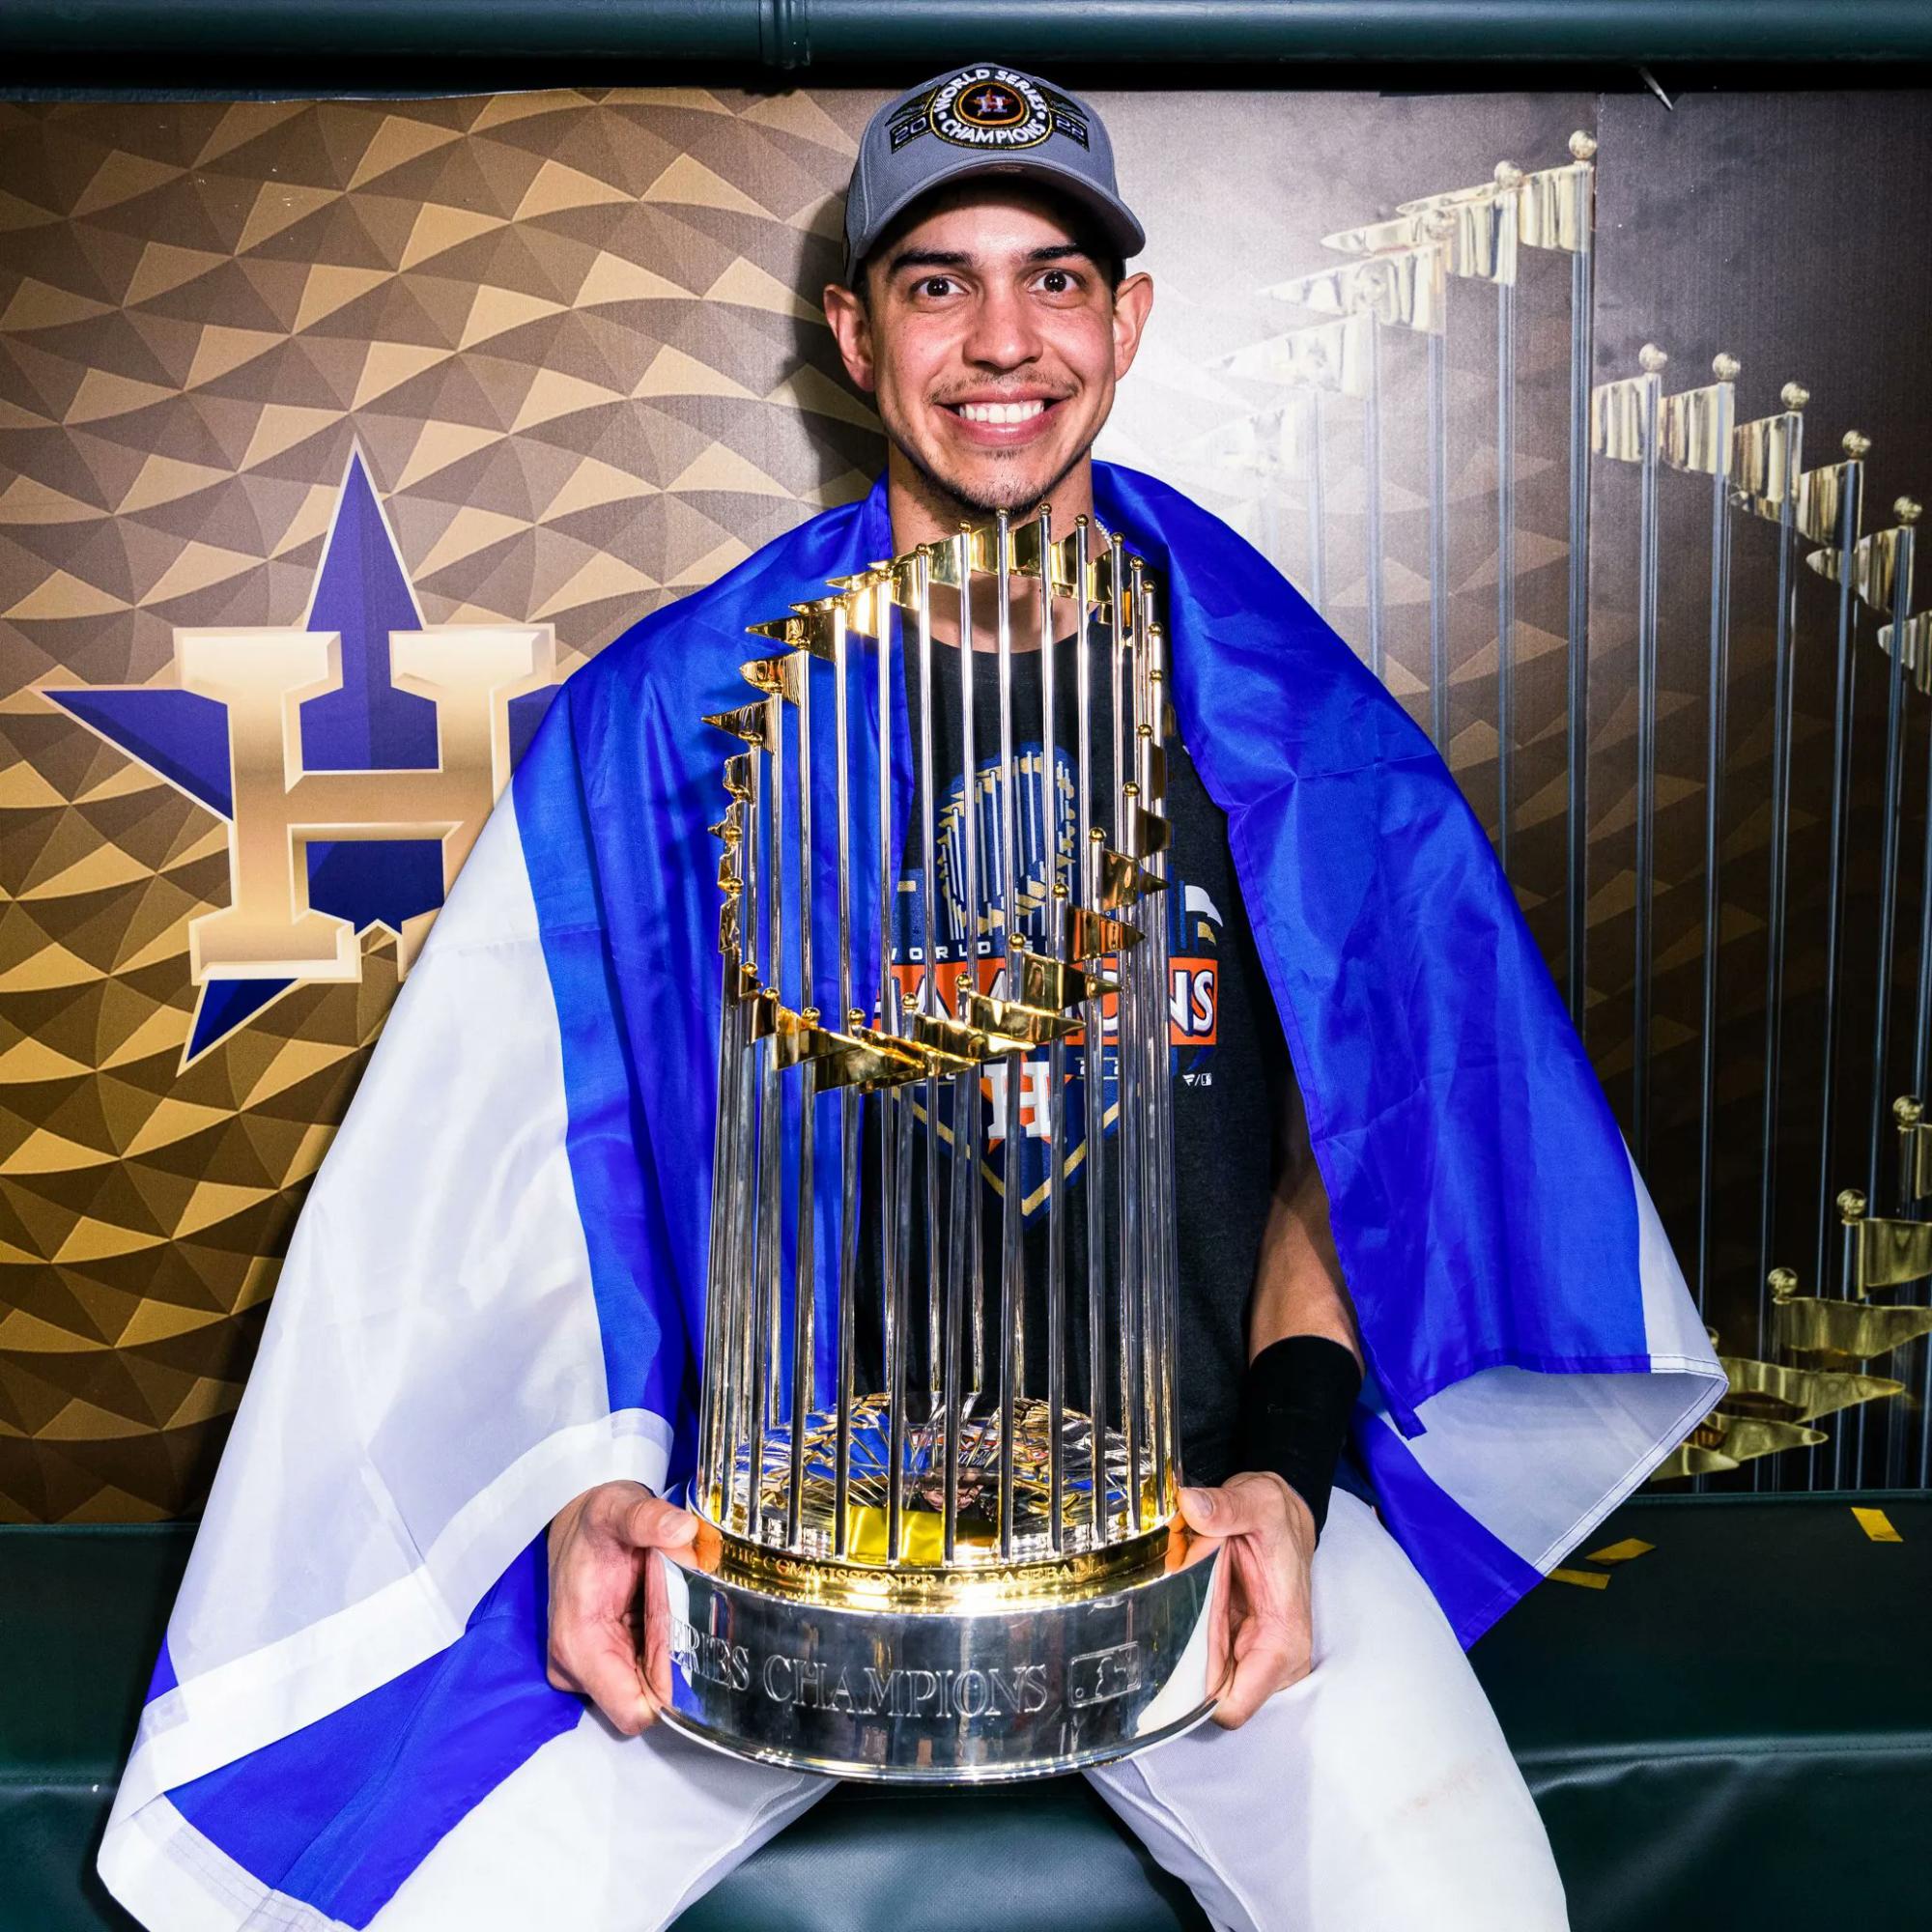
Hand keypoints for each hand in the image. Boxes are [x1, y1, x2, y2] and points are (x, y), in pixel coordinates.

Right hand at [546, 1479, 697, 1734]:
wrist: (578, 1520)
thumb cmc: (596, 1520)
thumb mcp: (618, 1507)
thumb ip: (647, 1518)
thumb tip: (682, 1529)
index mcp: (579, 1643)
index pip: (634, 1710)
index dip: (673, 1689)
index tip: (694, 1642)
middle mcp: (578, 1667)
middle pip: (648, 1697)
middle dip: (677, 1660)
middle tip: (687, 1608)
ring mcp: (590, 1667)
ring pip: (650, 1684)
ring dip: (671, 1650)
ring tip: (674, 1602)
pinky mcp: (603, 1659)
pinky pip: (646, 1669)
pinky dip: (663, 1644)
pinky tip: (665, 1608)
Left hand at [1179, 1471, 1317, 1728]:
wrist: (1282, 1514)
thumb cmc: (1277, 1516)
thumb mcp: (1257, 1502)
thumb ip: (1226, 1507)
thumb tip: (1193, 1505)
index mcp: (1282, 1640)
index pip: (1235, 1706)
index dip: (1195, 1697)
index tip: (1162, 1664)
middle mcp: (1271, 1658)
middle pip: (1209, 1696)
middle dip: (1179, 1670)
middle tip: (1154, 1627)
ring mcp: (1251, 1652)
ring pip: (1200, 1679)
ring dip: (1178, 1653)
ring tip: (1162, 1612)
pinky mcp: (1235, 1641)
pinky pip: (1200, 1658)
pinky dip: (1182, 1642)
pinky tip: (1171, 1611)